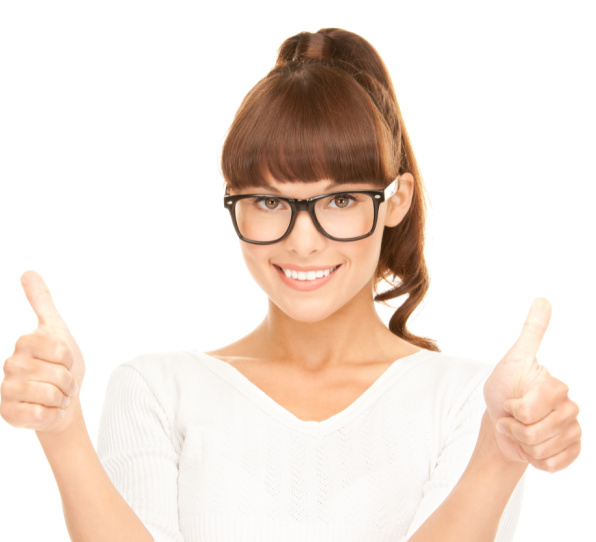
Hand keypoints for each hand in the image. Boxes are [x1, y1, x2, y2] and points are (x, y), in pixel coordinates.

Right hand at [1, 271, 84, 433]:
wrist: (63, 400)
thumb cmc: (61, 365)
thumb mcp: (57, 329)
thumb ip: (42, 302)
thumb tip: (27, 271)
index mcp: (24, 343)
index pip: (60, 349)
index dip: (70, 358)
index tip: (65, 360)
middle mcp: (10, 364)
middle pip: (57, 373)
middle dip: (69, 381)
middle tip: (63, 382)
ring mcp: (7, 390)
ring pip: (49, 394)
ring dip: (61, 398)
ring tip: (56, 395)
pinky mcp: (8, 413)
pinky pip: (41, 415)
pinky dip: (52, 414)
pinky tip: (47, 409)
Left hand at [483, 298, 580, 471]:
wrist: (501, 421)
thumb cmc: (505, 388)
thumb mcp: (514, 358)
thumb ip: (532, 331)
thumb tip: (543, 299)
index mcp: (557, 387)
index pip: (529, 409)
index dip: (512, 409)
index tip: (510, 401)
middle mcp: (571, 408)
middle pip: (534, 432)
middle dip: (514, 428)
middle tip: (512, 418)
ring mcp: (573, 431)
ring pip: (541, 450)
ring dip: (521, 443)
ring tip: (520, 431)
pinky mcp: (571, 452)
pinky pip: (551, 465)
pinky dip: (533, 459)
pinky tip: (531, 447)